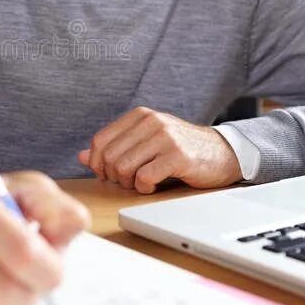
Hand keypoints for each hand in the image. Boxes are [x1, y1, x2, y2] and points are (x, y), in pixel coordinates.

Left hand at [78, 107, 241, 192]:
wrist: (223, 153)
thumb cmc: (181, 150)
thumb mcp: (146, 142)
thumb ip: (115, 148)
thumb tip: (81, 156)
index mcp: (139, 116)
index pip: (99, 141)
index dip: (97, 164)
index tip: (108, 175)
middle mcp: (150, 121)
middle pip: (109, 157)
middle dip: (114, 177)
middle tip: (129, 181)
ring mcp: (164, 137)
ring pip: (123, 168)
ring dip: (129, 183)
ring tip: (142, 182)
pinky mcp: (177, 155)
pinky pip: (144, 178)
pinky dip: (144, 188)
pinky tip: (154, 186)